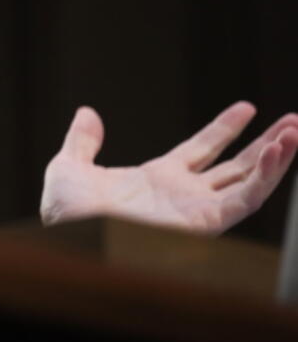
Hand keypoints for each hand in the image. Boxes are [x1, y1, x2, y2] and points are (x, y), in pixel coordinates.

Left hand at [41, 102, 297, 233]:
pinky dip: (265, 177)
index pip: (201, 150)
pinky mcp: (204, 223)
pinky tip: (278, 150)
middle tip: (293, 121)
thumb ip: (83, 141)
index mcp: (157, 179)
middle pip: (235, 165)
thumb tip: (87, 113)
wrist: (69, 233)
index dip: (224, 128)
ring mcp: (196, 209)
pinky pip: (245, 199)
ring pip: (249, 181)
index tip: (247, 107)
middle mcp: (183, 195)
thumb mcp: (70, 166)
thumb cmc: (66, 213)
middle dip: (266, 144)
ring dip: (276, 157)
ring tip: (296, 129)